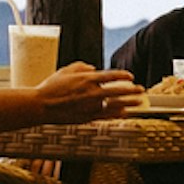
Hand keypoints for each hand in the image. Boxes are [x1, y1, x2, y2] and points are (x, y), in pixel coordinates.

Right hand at [16, 62, 138, 123]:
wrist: (41, 105)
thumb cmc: (51, 86)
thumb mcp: (66, 70)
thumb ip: (81, 66)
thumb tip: (93, 68)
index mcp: (87, 79)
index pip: (111, 76)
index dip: (123, 76)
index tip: (131, 77)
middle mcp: (92, 92)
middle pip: (118, 91)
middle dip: (132, 90)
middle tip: (141, 90)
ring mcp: (90, 106)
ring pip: (115, 104)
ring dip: (129, 103)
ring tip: (139, 102)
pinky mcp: (87, 117)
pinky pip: (106, 115)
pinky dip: (117, 113)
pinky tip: (124, 112)